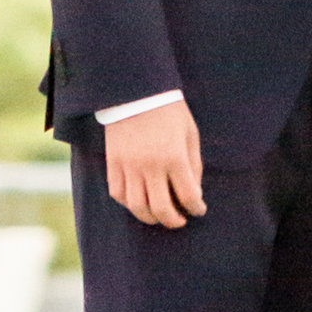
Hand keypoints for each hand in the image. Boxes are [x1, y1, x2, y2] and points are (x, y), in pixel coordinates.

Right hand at [105, 96, 204, 227]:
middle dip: (174, 221)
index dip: (196, 208)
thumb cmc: (170, 111)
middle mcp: (151, 165)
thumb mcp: (190, 134)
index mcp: (174, 157)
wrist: (138, 91)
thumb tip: (194, 194)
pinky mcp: (113, 163)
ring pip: (137, 207)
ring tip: (159, 216)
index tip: (199, 210)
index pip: (188, 196)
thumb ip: (194, 166)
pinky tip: (139, 201)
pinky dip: (129, 204)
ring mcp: (129, 166)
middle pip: (162, 209)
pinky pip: (118, 194)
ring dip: (150, 218)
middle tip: (180, 220)